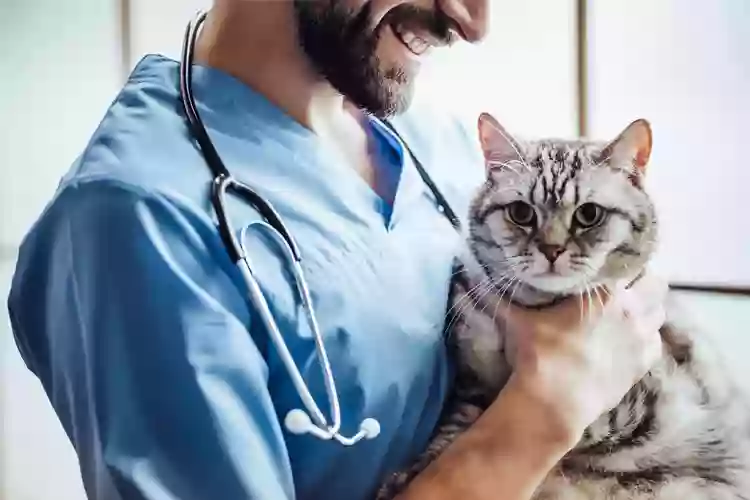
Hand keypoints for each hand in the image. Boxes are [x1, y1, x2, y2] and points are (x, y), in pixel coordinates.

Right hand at [496, 273, 667, 447]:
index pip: (631, 261)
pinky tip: (628, 340)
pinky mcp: (643, 365)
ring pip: (659, 313)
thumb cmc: (540, 353)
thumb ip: (501, 298)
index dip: (623, 260)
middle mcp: (632, 310)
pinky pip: (655, 343)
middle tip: (624, 284)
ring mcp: (641, 339)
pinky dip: (646, 338)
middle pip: (656, 284)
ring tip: (628, 311)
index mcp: (606, 290)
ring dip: (648, 309)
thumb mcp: (518, 320)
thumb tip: (472, 278)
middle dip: (644, 281)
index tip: (610, 262)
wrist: (555, 401)